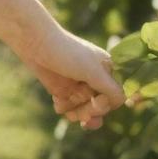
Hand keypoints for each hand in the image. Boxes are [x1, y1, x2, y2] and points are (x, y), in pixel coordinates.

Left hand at [12, 24, 139, 129]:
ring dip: (78, 114)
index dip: (106, 105)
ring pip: (84, 109)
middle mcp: (94, 78)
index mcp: (106, 71)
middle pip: (99, 106)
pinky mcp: (61, 88)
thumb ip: (111, 89)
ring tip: (69, 114)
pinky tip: (57, 102)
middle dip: (91, 112)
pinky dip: (65, 108)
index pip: (114, 97)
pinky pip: (69, 106)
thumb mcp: (93, 71)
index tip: (95, 103)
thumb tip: (124, 103)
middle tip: (81, 116)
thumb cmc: (66, 52)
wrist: (34, 42)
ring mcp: (78, 84)